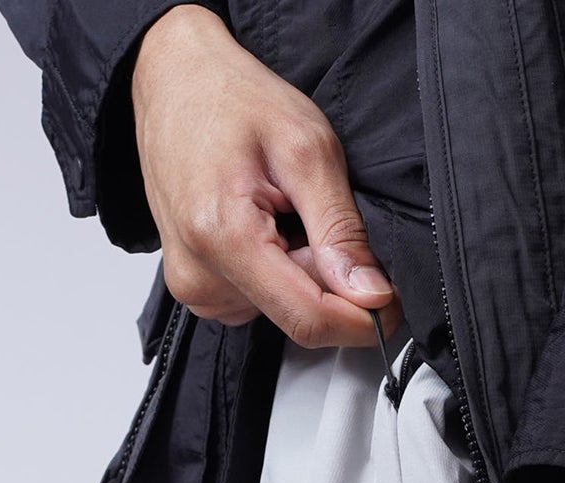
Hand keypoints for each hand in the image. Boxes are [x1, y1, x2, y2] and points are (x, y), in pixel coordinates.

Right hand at [131, 5, 392, 347]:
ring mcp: (193, 286)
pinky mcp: (194, 286)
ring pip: (279, 308)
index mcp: (222, 237)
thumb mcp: (306, 147)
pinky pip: (257, 299)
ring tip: (279, 207)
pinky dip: (276, 267)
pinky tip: (263, 222)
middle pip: (296, 313)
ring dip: (299, 267)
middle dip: (326, 276)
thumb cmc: (231, 98)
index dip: (360, 320)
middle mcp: (198, 275)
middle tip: (316, 210)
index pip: (307, 318)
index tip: (390, 306)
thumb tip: (369, 292)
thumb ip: (339, 227)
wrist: (174, 80)